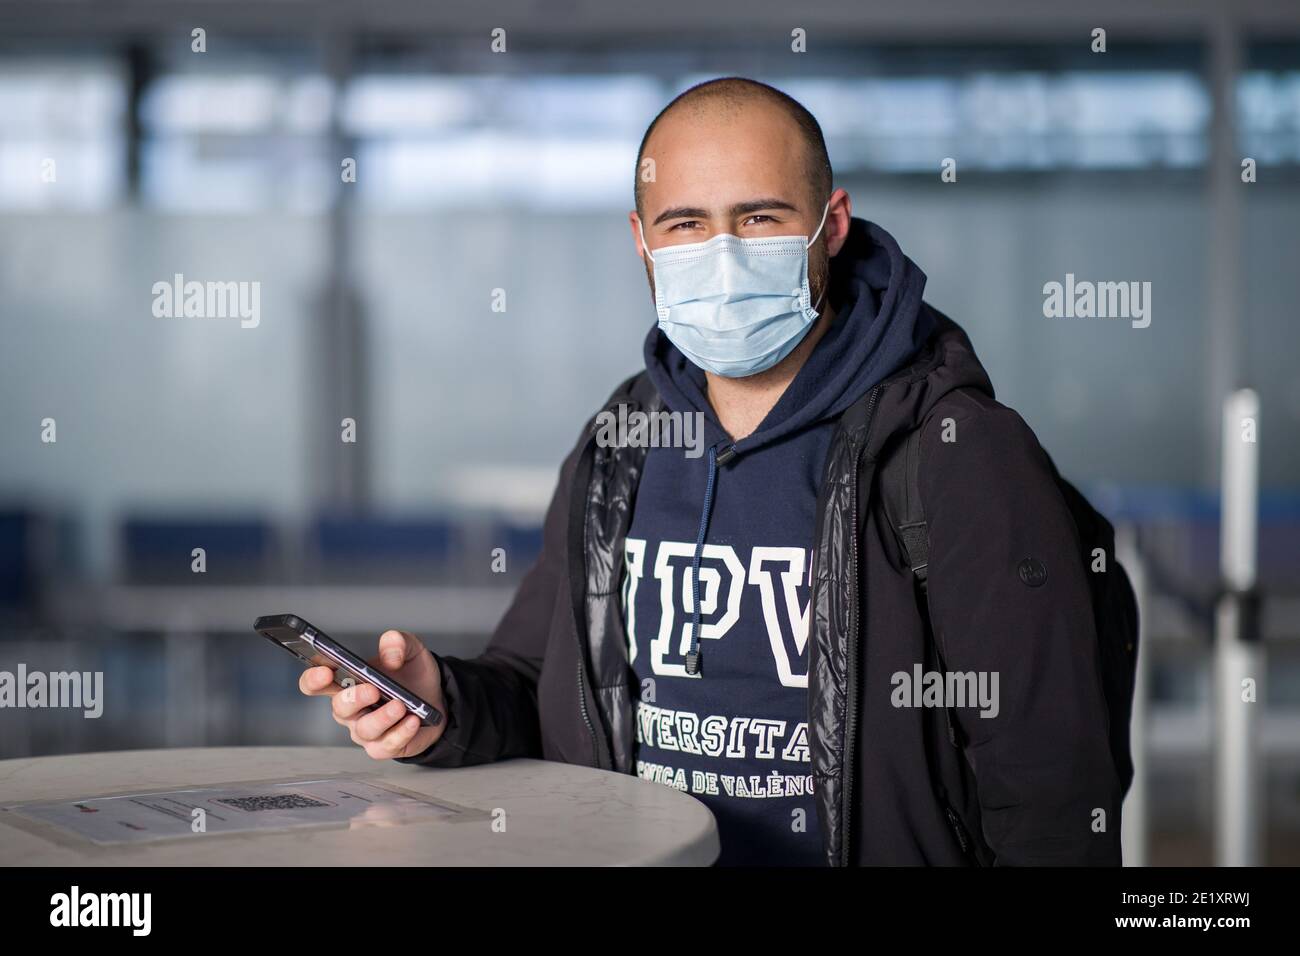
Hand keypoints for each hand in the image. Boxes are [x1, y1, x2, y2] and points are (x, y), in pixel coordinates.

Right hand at [298, 630, 446, 759]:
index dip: (313, 679)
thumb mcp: (409, 650)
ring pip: (364, 729)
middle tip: (373, 690)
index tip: (325, 672)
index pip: (315, 683)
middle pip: (339, 707)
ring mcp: (365, 730)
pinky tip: (413, 720)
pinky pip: (387, 745)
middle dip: (354, 698)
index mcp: (346, 682)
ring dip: (382, 717)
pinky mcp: (383, 747)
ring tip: (400, 705)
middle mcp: (350, 709)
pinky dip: (401, 732)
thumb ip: (398, 642)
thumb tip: (391, 656)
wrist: (436, 699)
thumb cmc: (413, 676)